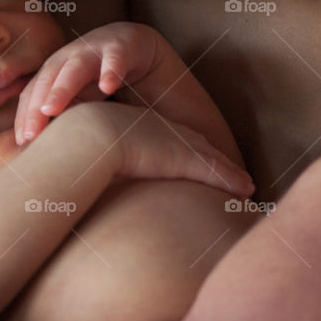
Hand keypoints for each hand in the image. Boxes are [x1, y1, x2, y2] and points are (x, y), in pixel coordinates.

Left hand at [16, 23, 159, 144]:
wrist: (131, 42)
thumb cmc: (97, 75)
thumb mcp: (79, 96)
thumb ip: (63, 113)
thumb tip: (44, 145)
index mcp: (54, 70)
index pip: (33, 93)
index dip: (25, 116)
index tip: (21, 142)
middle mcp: (68, 58)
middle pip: (47, 81)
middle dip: (35, 107)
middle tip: (29, 135)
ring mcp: (93, 51)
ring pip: (75, 68)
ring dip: (61, 88)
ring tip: (50, 110)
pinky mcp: (120, 48)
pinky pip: (115, 59)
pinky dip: (110, 71)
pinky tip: (109, 86)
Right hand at [83, 101, 252, 194]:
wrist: (87, 136)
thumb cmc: (78, 147)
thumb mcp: (87, 153)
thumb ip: (88, 164)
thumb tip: (72, 182)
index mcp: (143, 130)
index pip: (174, 139)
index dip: (189, 149)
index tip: (201, 157)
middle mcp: (164, 134)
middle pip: (197, 146)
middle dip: (214, 157)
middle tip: (233, 173)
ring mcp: (176, 146)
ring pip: (212, 160)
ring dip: (229, 172)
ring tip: (246, 184)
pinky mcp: (185, 159)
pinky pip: (217, 171)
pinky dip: (233, 180)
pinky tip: (249, 191)